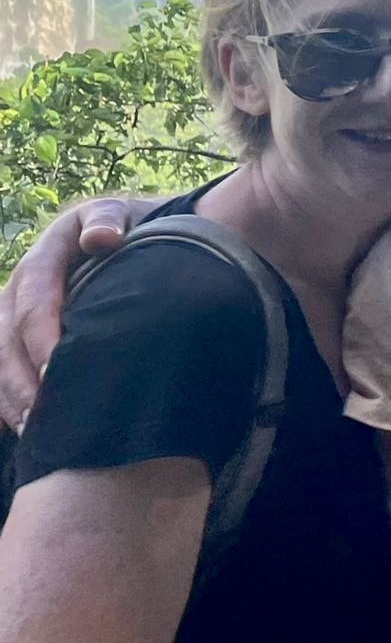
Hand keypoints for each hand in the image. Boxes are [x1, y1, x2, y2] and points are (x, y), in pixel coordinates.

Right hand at [0, 196, 149, 430]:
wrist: (125, 233)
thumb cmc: (126, 227)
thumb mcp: (118, 214)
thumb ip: (109, 221)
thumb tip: (100, 239)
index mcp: (43, 259)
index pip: (33, 303)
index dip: (40, 338)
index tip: (53, 371)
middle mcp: (19, 287)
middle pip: (6, 339)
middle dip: (21, 379)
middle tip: (44, 414)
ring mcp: (12, 312)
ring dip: (11, 396)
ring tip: (34, 429)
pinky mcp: (16, 335)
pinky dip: (6, 400)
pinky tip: (25, 428)